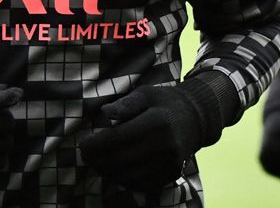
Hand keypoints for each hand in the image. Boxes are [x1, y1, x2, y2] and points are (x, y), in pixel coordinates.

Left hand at [80, 84, 208, 190]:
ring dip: (106, 171)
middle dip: (96, 160)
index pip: (117, 139)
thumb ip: (125, 104)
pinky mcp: (170, 176)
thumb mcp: (145, 94)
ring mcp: (169, 164)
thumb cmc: (165, 103)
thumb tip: (104, 113)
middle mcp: (165, 146)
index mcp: (157, 122)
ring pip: (127, 176)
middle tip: (86, 154)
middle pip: (119, 160)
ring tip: (98, 161)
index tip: (82, 144)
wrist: (196, 120)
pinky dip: (122, 179)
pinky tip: (115, 168)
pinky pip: (139, 184)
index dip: (95, 145)